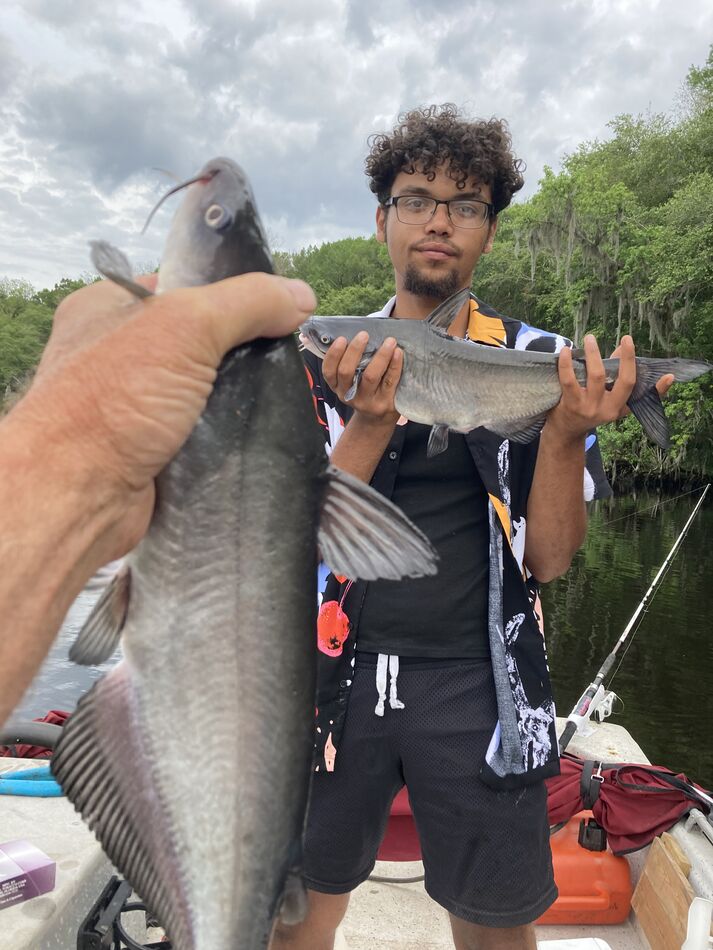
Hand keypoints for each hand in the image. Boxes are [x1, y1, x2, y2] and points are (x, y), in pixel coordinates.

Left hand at [12, 272, 315, 558]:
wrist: (77, 494)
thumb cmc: (118, 397)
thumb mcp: (186, 327)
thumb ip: (247, 303)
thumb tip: (302, 296)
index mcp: (109, 308)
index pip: (181, 288)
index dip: (228, 295)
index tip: (274, 309)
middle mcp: (116, 354)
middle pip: (198, 341)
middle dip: (240, 352)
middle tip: (284, 359)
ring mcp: (132, 405)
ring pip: (203, 391)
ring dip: (238, 398)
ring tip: (283, 397)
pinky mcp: (149, 450)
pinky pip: (200, 434)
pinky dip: (226, 436)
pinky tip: (258, 434)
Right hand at [323, 332, 402, 425]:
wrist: (378, 419)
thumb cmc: (365, 390)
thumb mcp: (351, 382)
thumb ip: (349, 362)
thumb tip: (349, 334)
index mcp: (338, 387)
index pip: (328, 372)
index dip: (333, 355)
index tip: (342, 338)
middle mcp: (349, 396)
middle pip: (347, 372)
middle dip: (354, 351)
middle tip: (364, 334)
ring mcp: (367, 402)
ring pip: (370, 376)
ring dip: (380, 355)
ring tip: (389, 341)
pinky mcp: (385, 404)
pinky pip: (390, 381)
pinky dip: (394, 365)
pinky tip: (398, 352)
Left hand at [546, 334, 672, 442]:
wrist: (565, 431)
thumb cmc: (588, 409)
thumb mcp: (606, 399)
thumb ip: (615, 375)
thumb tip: (622, 348)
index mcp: (620, 408)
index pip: (640, 393)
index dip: (658, 387)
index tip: (669, 375)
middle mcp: (608, 410)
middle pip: (623, 381)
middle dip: (627, 358)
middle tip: (626, 338)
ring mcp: (590, 408)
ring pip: (597, 376)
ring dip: (594, 354)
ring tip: (590, 338)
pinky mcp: (571, 405)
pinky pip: (569, 381)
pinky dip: (567, 364)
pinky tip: (567, 351)